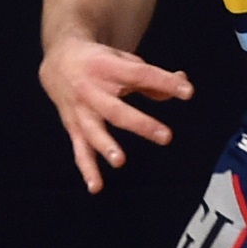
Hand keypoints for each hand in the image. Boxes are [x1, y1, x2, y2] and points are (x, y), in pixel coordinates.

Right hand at [40, 32, 192, 193]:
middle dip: (140, 123)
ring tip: (119, 160)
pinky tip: (96, 186)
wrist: (59, 60)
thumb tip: (183, 84)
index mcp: (107, 67)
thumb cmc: (100, 62)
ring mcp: (81, 111)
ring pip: (93, 131)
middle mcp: (91, 90)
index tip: (187, 91)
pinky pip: (80, 150)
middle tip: (165, 136)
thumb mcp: (123, 61)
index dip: (164, 82)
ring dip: (106, 146)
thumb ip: (152, 77)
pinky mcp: (73, 127)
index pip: (139, 74)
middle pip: (116, 109)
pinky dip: (87, 169)